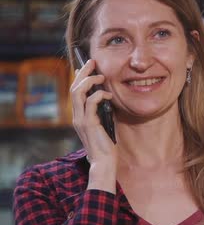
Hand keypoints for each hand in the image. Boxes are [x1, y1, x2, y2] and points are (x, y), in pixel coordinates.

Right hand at [70, 59, 116, 193]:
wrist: (104, 162)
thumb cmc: (106, 145)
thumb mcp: (104, 124)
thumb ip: (102, 111)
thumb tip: (107, 97)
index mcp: (79, 116)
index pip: (75, 92)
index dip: (79, 77)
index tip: (87, 67)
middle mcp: (76, 116)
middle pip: (74, 88)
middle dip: (83, 73)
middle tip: (93, 62)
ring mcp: (81, 120)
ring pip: (78, 92)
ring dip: (90, 81)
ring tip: (101, 77)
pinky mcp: (89, 124)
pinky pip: (91, 102)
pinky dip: (100, 95)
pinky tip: (109, 95)